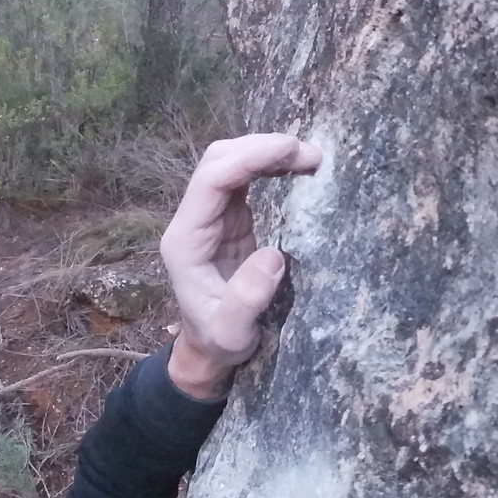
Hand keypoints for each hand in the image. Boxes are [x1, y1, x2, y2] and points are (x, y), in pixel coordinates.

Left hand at [160, 134, 323, 398]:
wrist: (210, 350)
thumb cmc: (219, 342)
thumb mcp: (232, 333)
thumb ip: (247, 299)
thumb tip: (274, 256)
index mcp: (187, 240)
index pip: (212, 180)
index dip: (251, 158)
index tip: (292, 152)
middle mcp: (193, 221)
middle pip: (219, 160)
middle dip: (262, 147)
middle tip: (310, 154)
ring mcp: (210, 218)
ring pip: (231, 162)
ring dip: (268, 152)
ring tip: (310, 158)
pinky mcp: (229, 220)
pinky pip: (245, 179)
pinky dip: (270, 166)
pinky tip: (296, 167)